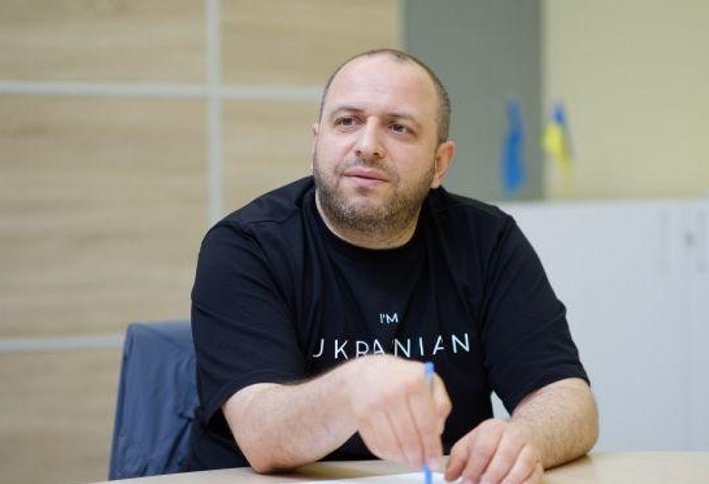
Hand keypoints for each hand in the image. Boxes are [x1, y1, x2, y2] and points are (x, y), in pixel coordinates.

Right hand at [345, 355, 450, 470]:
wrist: (365, 372)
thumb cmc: (402, 378)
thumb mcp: (429, 380)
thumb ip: (441, 403)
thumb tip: (438, 431)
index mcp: (414, 382)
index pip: (426, 424)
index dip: (432, 447)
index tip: (435, 461)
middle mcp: (392, 393)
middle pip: (408, 438)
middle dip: (418, 457)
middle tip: (423, 465)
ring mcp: (373, 405)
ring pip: (391, 444)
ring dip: (403, 459)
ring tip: (410, 461)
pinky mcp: (360, 415)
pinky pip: (376, 443)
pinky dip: (388, 454)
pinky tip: (395, 453)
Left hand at [445, 418, 542, 483]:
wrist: (521, 436)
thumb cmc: (492, 442)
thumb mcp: (470, 444)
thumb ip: (458, 460)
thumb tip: (449, 476)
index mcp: (492, 429)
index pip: (483, 447)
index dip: (474, 467)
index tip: (467, 482)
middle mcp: (513, 436)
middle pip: (504, 457)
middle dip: (491, 477)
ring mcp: (528, 450)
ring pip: (521, 467)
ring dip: (507, 482)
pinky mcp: (538, 465)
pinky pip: (533, 477)